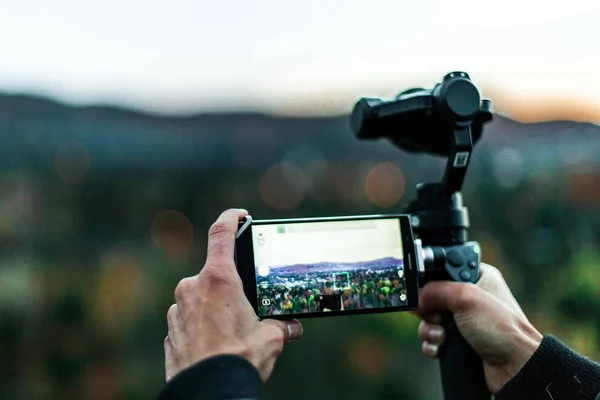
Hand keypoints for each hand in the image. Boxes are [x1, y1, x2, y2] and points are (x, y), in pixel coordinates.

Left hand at [164, 208, 302, 381]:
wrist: (207, 392)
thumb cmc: (238, 360)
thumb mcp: (270, 339)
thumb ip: (281, 326)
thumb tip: (291, 327)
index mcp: (218, 279)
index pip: (221, 232)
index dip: (231, 217)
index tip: (239, 214)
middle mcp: (193, 287)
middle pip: (216, 274)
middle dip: (232, 287)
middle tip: (248, 307)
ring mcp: (178, 309)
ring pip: (202, 298)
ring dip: (216, 308)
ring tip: (233, 334)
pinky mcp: (171, 330)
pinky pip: (190, 319)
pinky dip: (203, 325)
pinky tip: (216, 345)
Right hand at [415, 263, 542, 393]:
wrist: (516, 367)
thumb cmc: (502, 329)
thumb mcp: (465, 298)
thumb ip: (435, 290)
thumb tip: (418, 298)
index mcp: (477, 277)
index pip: (443, 271)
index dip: (431, 282)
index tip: (426, 293)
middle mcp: (470, 297)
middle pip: (432, 297)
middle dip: (428, 311)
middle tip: (439, 317)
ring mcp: (465, 320)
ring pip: (430, 319)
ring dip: (429, 330)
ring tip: (442, 336)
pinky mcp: (460, 341)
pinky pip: (434, 338)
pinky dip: (432, 344)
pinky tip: (441, 347)